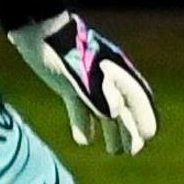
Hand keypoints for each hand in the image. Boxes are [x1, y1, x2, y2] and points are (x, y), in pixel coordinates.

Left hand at [11, 13, 156, 153]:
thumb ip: (98, 93)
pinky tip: (84, 139)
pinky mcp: (68, 85)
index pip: (136, 95)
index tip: (148, 136)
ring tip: (113, 150)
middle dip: (130, 129)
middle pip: (124, 106)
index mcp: (115, 69)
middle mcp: (105, 76)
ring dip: (111, 130)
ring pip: (104, 110)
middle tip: (131, 151)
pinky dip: (84, 123)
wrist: (36, 32)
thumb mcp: (80, 72)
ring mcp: (87, 81)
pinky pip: (81, 108)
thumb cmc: (62, 49)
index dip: (144, 115)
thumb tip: (114, 114)